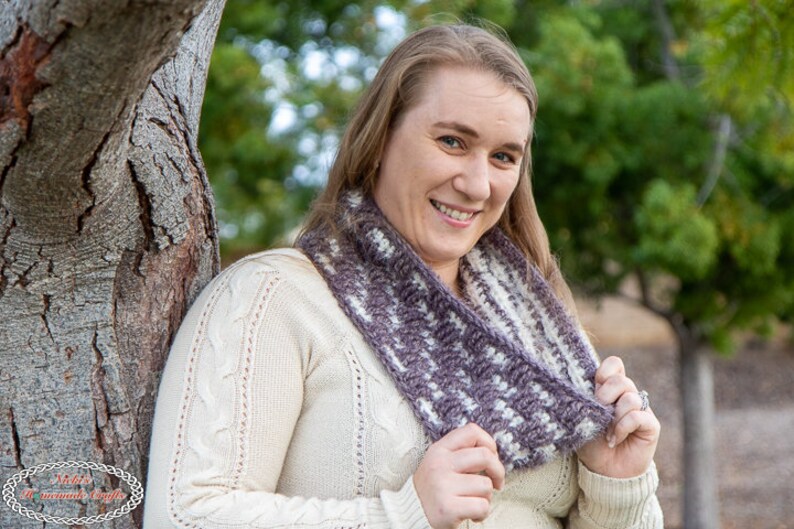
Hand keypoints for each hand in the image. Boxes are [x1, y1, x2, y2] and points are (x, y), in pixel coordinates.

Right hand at [413, 422, 504, 528]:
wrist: (409, 515)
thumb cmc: (432, 490)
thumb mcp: (439, 463)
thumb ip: (459, 454)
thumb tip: (491, 453)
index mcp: (439, 450)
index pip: (472, 431)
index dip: (489, 443)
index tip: (491, 458)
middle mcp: (440, 464)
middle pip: (485, 456)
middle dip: (498, 471)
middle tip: (497, 482)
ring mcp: (443, 486)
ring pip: (486, 485)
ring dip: (486, 497)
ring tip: (473, 502)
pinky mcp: (447, 508)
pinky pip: (482, 506)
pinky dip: (482, 514)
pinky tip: (471, 515)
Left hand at [577, 356, 659, 478]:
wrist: (605, 471)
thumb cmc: (591, 443)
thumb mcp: (583, 417)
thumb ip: (587, 399)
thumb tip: (587, 385)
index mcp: (610, 389)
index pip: (614, 365)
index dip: (604, 372)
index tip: (594, 388)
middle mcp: (627, 396)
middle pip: (621, 380)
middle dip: (605, 396)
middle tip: (598, 413)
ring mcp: (641, 409)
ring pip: (630, 397)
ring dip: (614, 417)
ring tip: (607, 433)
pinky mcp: (651, 425)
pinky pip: (638, 416)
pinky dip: (623, 427)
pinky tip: (616, 439)